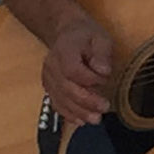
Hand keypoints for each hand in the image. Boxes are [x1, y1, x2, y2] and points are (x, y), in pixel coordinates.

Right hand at [41, 11, 118, 125]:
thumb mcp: (101, 37)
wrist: (67, 32)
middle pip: (66, 88)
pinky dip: (68, 114)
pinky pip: (56, 103)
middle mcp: (52, 65)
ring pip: (60, 99)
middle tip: (104, 108)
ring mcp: (48, 77)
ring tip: (96, 119)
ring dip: (78, 112)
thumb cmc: (87, 35)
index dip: (89, 79)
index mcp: (65, 50)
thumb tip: (103, 71)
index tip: (105, 79)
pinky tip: (81, 121)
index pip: (72, 70)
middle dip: (86, 102)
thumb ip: (102, 53)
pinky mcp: (48, 87)